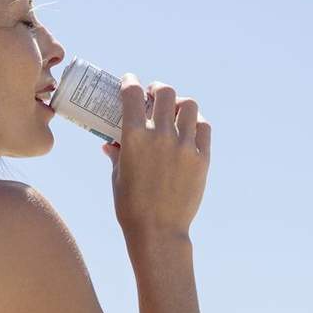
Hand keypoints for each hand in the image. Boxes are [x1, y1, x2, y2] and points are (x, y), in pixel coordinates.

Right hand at [101, 74, 211, 236]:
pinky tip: (189, 128)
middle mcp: (161, 135)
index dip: (130, 82)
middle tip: (155, 94)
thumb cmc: (131, 205)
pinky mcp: (201, 158)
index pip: (133, 93)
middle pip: (165, 92)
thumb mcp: (118, 176)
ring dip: (180, 103)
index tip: (130, 81)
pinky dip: (196, 122)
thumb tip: (109, 144)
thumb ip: (116, 154)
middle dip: (158, 89)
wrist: (158, 231)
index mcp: (134, 136)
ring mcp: (184, 145)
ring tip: (175, 110)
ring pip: (189, 105)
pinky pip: (204, 128)